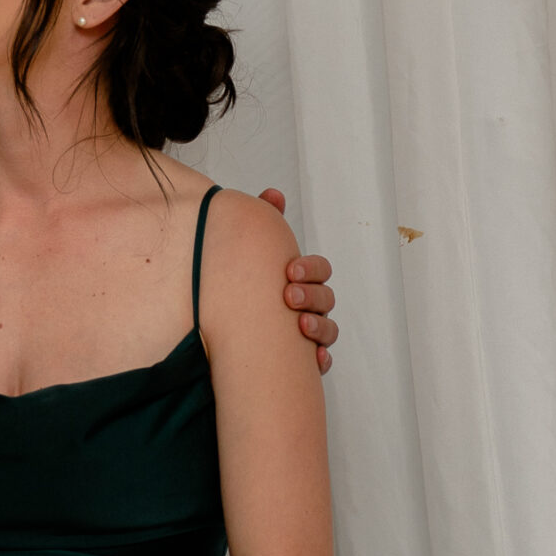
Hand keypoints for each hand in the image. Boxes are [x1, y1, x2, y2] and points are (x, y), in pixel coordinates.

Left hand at [260, 188, 336, 373]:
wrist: (227, 333)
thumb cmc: (251, 288)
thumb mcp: (256, 257)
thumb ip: (266, 223)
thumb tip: (273, 194)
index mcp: (303, 281)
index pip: (319, 270)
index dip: (310, 268)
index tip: (290, 269)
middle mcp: (311, 306)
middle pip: (326, 298)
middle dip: (312, 295)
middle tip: (289, 296)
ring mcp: (311, 334)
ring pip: (329, 330)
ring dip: (319, 326)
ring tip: (300, 325)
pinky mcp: (304, 360)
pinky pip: (322, 362)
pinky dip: (322, 360)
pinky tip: (315, 360)